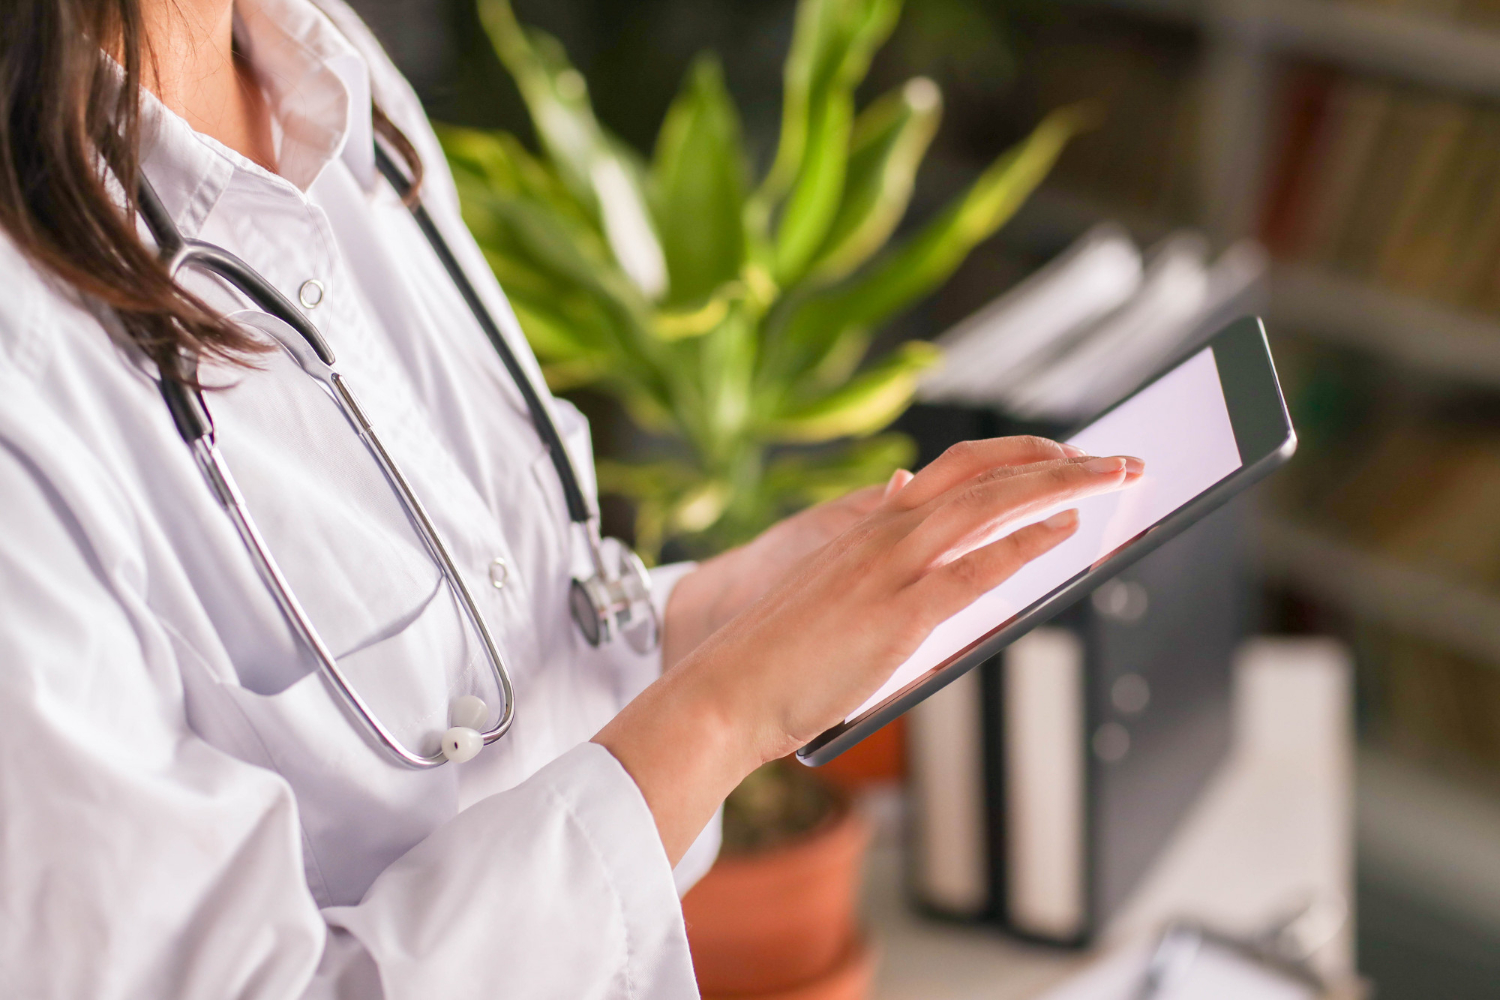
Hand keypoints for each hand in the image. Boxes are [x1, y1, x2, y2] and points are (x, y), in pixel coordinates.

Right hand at [662, 439, 1085, 668]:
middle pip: (985, 472)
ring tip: (1116, 476)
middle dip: (1058, 458)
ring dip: (1061, 484)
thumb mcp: (828, 579)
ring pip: (990, 503)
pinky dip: (1026, 542)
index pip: (957, 469)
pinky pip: (976, 567)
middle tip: (1117, 459)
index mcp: (868, 526)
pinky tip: (1065, 530)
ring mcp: (890, 568)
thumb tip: (902, 490)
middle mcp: (883, 532)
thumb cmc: (777, 653)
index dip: (1017, 456)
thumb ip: (870, 539)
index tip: (1063, 456)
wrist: (725, 691)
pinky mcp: (898, 615)